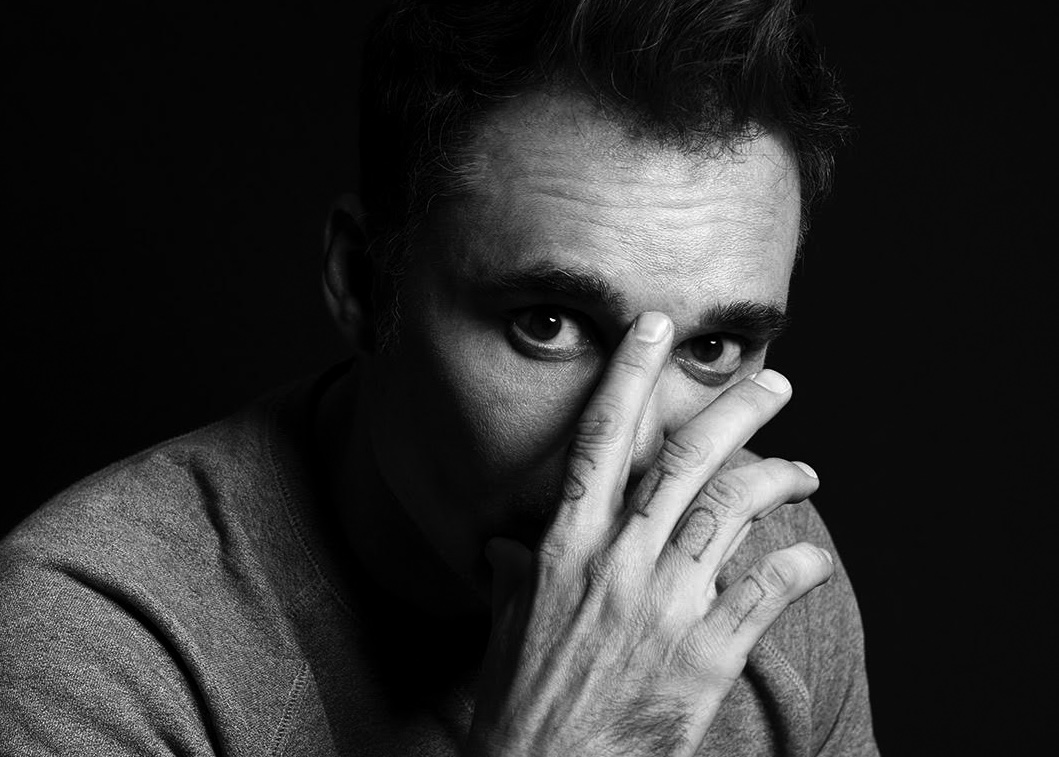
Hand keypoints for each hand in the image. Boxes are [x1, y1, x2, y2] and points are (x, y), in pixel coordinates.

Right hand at [467, 312, 833, 756]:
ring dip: (779, 478)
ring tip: (805, 472)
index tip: (655, 330)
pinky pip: (765, 590)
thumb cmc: (521, 703)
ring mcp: (664, 606)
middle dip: (737, 410)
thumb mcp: (507, 628)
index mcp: (565, 547)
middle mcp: (617, 563)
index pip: (600, 441)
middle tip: (777, 382)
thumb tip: (505, 549)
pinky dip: (797, 565)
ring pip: (734, 511)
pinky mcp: (705, 656)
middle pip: (686, 460)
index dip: (631, 377)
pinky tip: (812, 557)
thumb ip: (516, 577)